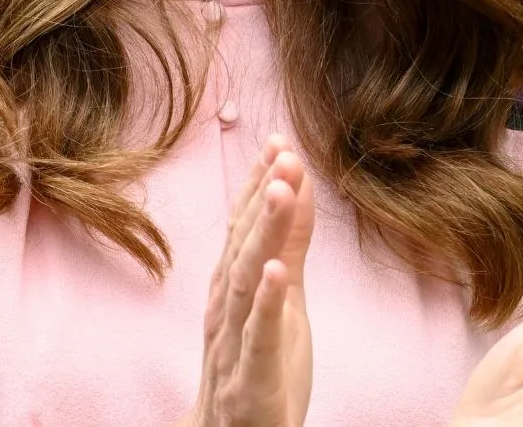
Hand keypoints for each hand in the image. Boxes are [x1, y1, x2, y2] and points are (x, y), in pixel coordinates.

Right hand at [180, 134, 317, 426]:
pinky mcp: (250, 380)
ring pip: (246, 281)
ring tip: (280, 191)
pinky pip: (256, 338)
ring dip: (263, 234)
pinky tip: (276, 271)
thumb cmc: (257, 367)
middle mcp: (227, 309)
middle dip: (263, 197)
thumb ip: (289, 245)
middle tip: (282, 152)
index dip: (260, 184)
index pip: (244, 227)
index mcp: (233, 288)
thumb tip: (295, 186)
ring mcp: (234, 344)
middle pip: (243, 244)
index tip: (277, 141)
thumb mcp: (283, 300)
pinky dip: (264, 303)